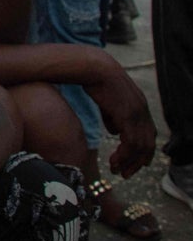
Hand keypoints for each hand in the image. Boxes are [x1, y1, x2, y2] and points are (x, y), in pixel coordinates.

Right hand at [84, 51, 155, 178]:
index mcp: (140, 106)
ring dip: (129, 162)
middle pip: (148, 144)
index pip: (148, 134)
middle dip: (138, 162)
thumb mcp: (107, 101)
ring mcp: (136, 113)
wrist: (92, 67)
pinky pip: (130, 143)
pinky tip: (112, 161)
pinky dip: (123, 156)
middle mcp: (143, 111)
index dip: (143, 150)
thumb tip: (115, 131)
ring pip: (140, 147)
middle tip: (126, 174)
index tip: (134, 163)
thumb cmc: (95, 80)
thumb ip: (113, 116)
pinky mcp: (127, 116)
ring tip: (117, 171)